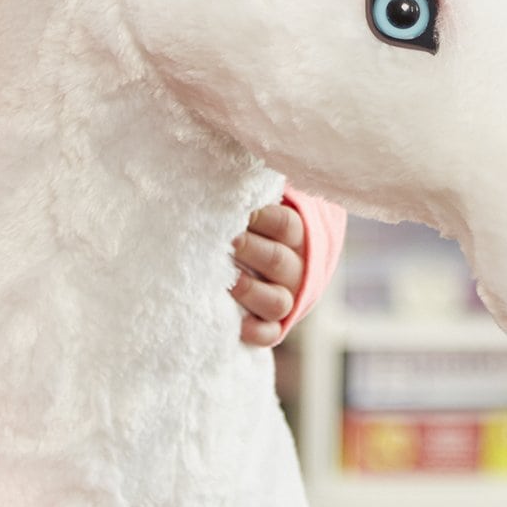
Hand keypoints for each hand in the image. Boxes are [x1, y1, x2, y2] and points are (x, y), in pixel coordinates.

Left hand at [230, 201, 304, 346]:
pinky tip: (240, 326)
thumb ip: (246, 196)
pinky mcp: (275, 325)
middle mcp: (295, 267)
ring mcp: (286, 298)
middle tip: (226, 241)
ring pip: (277, 301)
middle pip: (277, 260)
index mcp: (295, 234)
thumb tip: (210, 173)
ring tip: (228, 281)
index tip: (234, 211)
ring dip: (252, 290)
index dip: (261, 217)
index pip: (285, 224)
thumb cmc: (254, 225)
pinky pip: (271, 333)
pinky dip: (257, 332)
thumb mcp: (258, 206)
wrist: (274, 265)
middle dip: (249, 250)